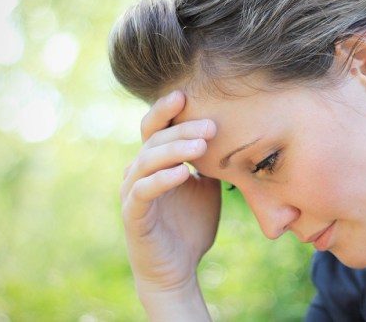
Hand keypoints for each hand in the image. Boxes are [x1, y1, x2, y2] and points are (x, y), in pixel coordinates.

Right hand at [120, 90, 219, 296]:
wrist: (178, 269)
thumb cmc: (191, 226)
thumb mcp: (207, 188)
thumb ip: (209, 163)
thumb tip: (232, 136)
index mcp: (155, 163)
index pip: (156, 129)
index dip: (167, 110)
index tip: (187, 95)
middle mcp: (138, 172)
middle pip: (154, 140)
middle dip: (182, 129)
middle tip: (211, 126)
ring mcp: (133, 193)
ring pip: (147, 161)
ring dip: (174, 150)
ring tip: (201, 145)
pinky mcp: (133, 216)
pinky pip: (144, 192)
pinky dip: (162, 180)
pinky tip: (183, 173)